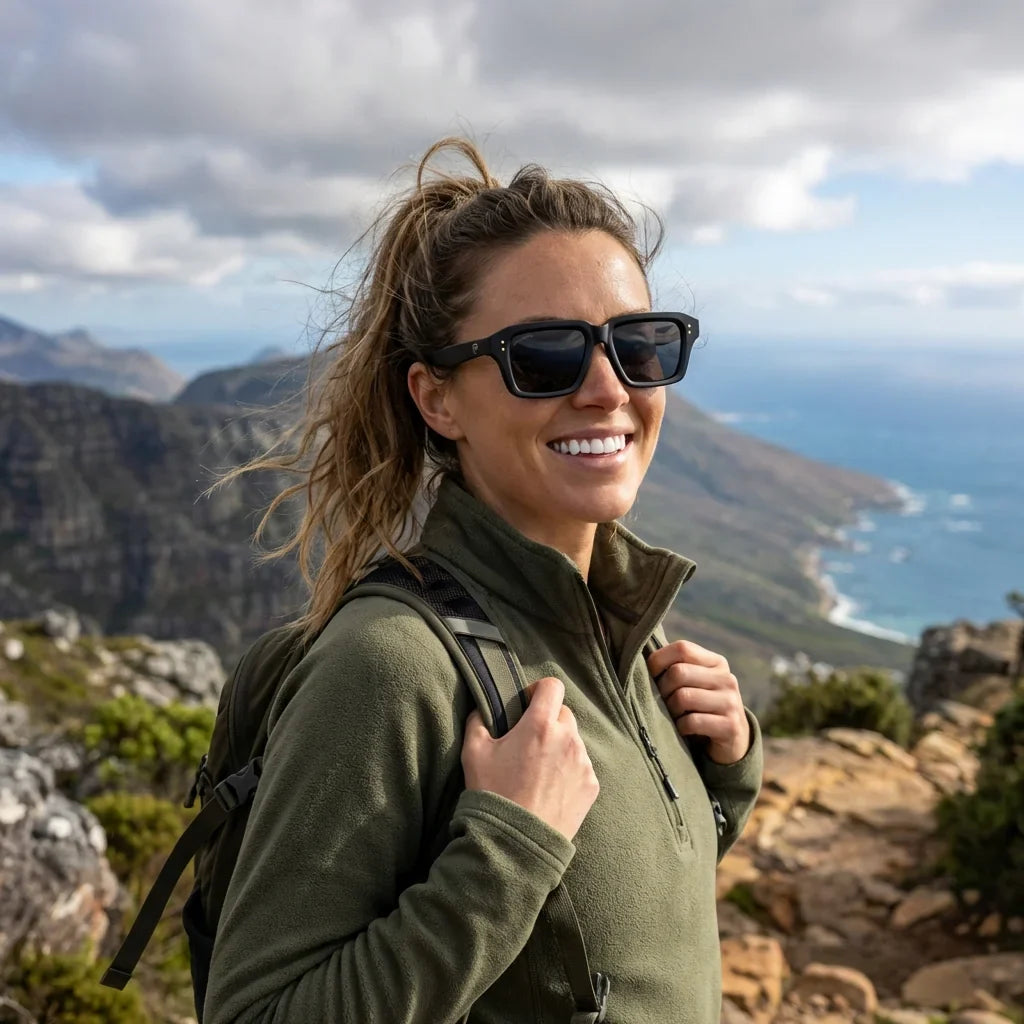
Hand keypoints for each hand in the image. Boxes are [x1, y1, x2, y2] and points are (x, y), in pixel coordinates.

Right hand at [461, 676, 598, 840]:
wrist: (516, 842)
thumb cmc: (494, 794)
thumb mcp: (473, 753)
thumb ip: (478, 721)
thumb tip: (483, 709)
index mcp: (540, 725)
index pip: (552, 686)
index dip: (539, 691)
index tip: (527, 704)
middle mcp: (567, 739)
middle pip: (563, 713)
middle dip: (548, 721)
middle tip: (529, 742)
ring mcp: (582, 763)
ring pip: (573, 741)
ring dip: (559, 746)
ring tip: (539, 770)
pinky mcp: (591, 785)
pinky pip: (581, 766)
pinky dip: (568, 770)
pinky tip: (550, 787)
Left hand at [647, 640, 749, 764]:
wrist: (732, 740)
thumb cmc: (700, 706)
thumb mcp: (693, 683)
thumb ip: (675, 667)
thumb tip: (638, 657)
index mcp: (716, 662)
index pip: (682, 648)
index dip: (658, 660)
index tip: (651, 675)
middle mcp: (726, 679)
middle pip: (678, 673)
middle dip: (662, 689)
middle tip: (662, 701)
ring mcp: (730, 702)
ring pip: (683, 697)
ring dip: (670, 710)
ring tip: (672, 715)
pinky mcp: (730, 726)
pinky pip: (691, 722)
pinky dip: (680, 727)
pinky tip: (683, 730)